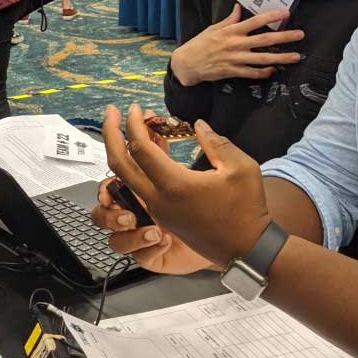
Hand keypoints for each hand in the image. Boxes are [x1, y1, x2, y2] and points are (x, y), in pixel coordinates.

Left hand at [100, 104, 271, 268]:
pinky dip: (135, 165)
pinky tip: (149, 148)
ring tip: (129, 127)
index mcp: (175, 186)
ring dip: (121, 150)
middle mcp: (158, 199)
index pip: (140, 149)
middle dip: (110, 134)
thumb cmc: (246, 209)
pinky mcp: (162, 216)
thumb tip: (198, 125)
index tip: (136, 108)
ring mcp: (157, 210)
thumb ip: (216, 142)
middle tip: (111, 111)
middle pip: (118, 164)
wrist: (246, 249)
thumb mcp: (240, 168)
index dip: (133, 125)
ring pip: (124, 178)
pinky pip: (138, 187)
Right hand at [170, 5, 303, 86]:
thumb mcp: (213, 28)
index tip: (286, 13)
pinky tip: (273, 70)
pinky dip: (264, 72)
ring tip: (295, 56)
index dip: (272, 16)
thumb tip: (239, 8)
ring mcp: (235, 59)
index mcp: (231, 31)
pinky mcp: (233, 72)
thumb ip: (229, 20)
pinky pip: (252, 73)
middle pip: (265, 40)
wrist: (187, 63)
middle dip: (284, 37)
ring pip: (263, 58)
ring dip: (281, 57)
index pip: (255, 21)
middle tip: (300, 34)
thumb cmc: (199, 43)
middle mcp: (236, 44)